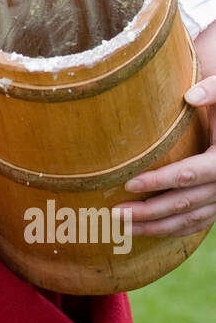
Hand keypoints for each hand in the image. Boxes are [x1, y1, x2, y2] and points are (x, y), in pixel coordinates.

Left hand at [111, 69, 215, 240]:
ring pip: (189, 221)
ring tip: (123, 227)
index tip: (128, 183)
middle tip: (115, 214)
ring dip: (156, 227)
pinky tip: (147, 230)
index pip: (188, 175)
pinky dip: (172, 230)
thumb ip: (213, 91)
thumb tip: (189, 96)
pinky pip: (196, 224)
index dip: (159, 181)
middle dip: (148, 212)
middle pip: (183, 204)